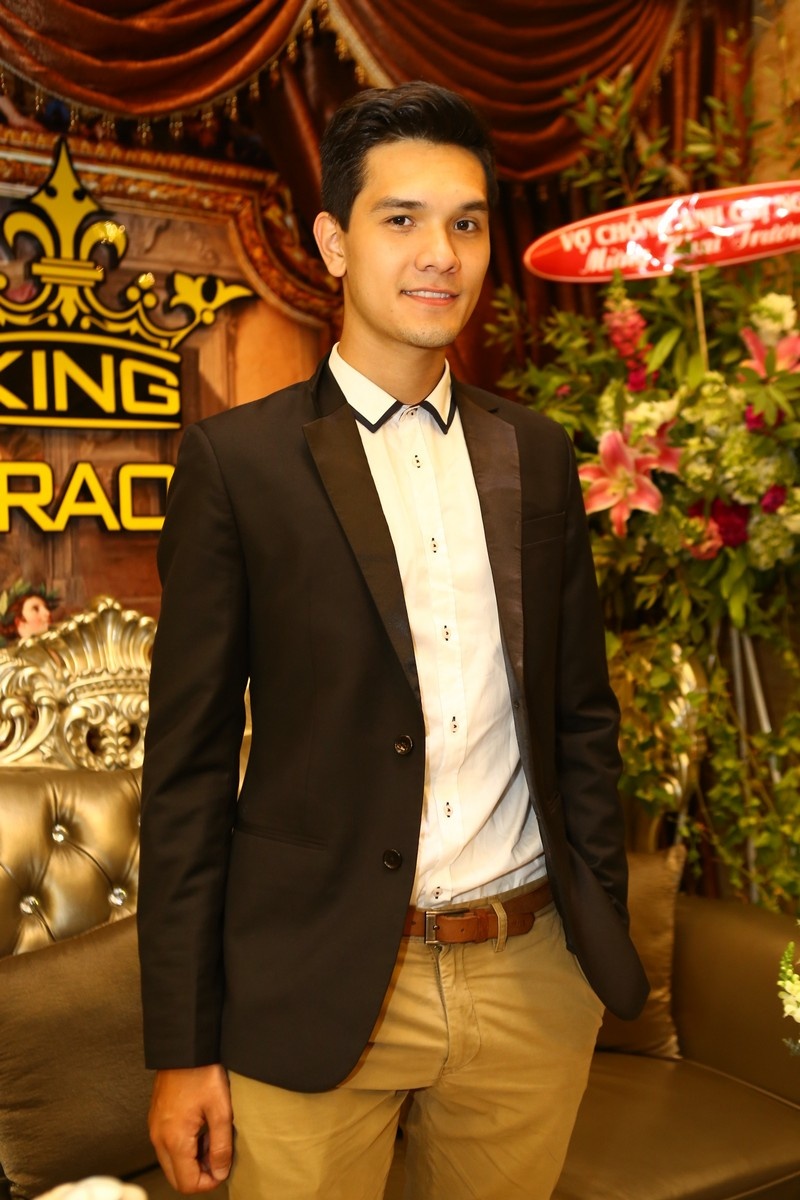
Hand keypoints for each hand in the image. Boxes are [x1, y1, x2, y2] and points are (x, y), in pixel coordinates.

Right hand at [148, 1065, 232, 1193]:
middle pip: (176, 1178)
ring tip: (212, 1137)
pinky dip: (184, 1147)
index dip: (209, 1182)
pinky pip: (167, 1146)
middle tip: (218, 1155)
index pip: (186, 1184)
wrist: (184, 1047)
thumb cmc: (202, 1073)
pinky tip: (200, 1128)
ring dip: (192, 1160)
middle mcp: (159, 1138)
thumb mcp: (221, 1110)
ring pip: (172, 1163)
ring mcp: (155, 1129)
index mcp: (174, 1139)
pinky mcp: (156, 1120)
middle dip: (199, 1174)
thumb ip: (221, 1146)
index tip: (223, 1168)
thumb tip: (221, 1172)